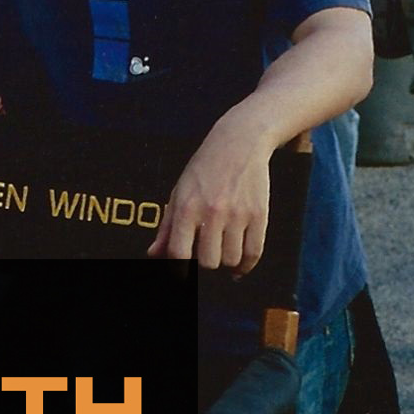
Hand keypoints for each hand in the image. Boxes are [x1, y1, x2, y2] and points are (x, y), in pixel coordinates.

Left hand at [146, 115, 271, 274]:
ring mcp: (238, 215)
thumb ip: (166, 227)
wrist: (238, 144)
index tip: (182, 269)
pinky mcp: (259, 215)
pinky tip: (238, 266)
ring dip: (225, 263)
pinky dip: (246, 265)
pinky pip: (254, 252)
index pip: (179, 253)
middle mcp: (213, 212)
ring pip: (232, 260)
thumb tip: (154, 254)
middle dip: (204, 263)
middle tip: (204, 254)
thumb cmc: (203, 170)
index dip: (179, 267)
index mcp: (187, 207)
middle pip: (209, 262)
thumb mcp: (178, 194)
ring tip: (221, 253)